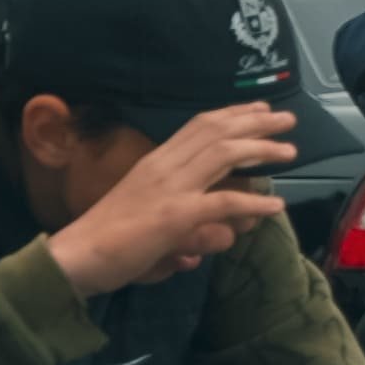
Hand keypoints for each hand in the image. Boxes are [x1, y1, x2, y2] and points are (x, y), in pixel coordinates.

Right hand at [46, 102, 296, 297]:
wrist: (75, 257)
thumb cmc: (103, 240)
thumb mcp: (146, 223)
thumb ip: (179, 229)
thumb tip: (203, 248)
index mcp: (153, 163)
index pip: (197, 126)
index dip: (232, 114)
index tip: (258, 108)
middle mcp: (162, 167)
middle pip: (216, 132)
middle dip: (256, 121)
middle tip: (286, 118)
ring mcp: (169, 189)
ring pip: (223, 155)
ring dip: (261, 149)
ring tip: (290, 151)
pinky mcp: (175, 216)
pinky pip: (222, 203)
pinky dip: (253, 203)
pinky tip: (275, 207)